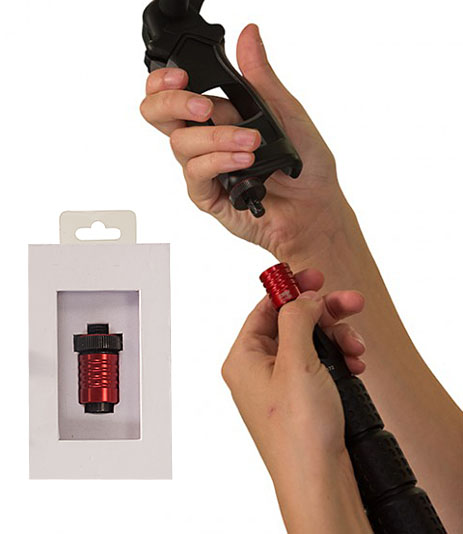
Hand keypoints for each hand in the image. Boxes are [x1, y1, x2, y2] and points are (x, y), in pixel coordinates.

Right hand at [140, 24, 350, 263]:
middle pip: (161, 116)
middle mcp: (206, 142)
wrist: (314, 209)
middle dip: (173, 103)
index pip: (174, 94)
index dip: (165, 82)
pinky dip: (219, 162)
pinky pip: (196, 174)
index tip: (180, 76)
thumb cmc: (306, 167)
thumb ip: (261, 78)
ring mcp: (205, 170)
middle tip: (205, 106)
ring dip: (217, 138)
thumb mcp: (287, 113)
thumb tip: (248, 35)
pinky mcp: (208, 196)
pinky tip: (244, 161)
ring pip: (181, 144)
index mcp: (220, 117)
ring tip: (252, 142)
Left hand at [222, 267, 369, 532]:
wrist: (319, 480)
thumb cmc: (298, 429)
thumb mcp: (296, 361)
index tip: (315, 276)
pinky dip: (337, 359)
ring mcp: (279, 384)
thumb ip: (297, 318)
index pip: (264, 309)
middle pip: (291, 323)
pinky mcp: (300, 397)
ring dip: (336, 338)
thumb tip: (304, 297)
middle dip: (324, 314)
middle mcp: (257, 368)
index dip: (291, 289)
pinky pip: (318, 365)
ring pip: (309, 343)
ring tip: (356, 347)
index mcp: (243, 357)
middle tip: (351, 303)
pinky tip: (354, 365)